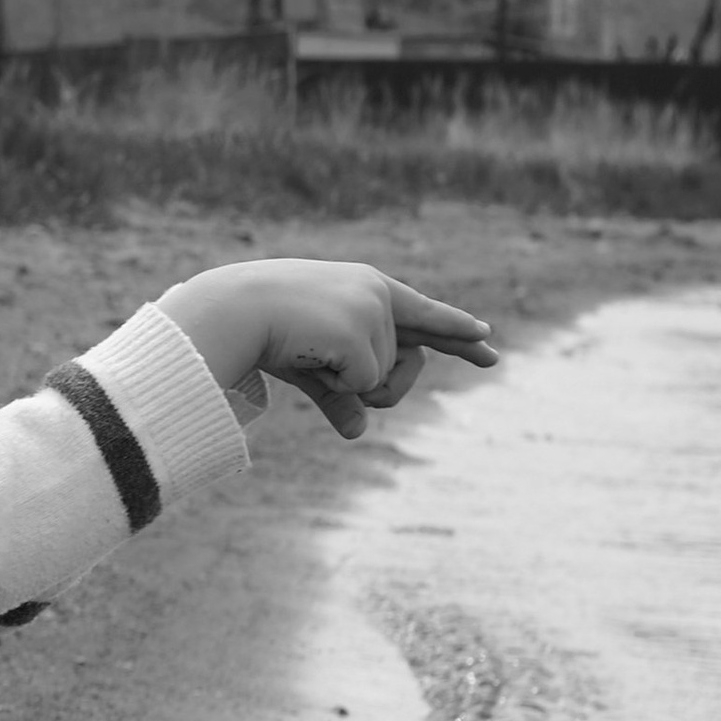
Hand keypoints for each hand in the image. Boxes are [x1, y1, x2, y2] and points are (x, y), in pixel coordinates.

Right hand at [158, 261, 497, 440]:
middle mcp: (380, 294)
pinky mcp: (362, 330)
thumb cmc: (263, 331)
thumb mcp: (310, 365)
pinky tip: (308, 355)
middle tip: (323, 367)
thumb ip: (339, 395)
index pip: (426, 315)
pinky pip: (365, 385)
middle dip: (376, 385)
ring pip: (383, 380)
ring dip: (343, 382)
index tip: (487, 339)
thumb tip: (359, 432)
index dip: (458, 330)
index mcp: (369, 288)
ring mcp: (373, 310)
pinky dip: (335, 384)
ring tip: (306, 351)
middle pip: (405, 366)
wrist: (233, 312)